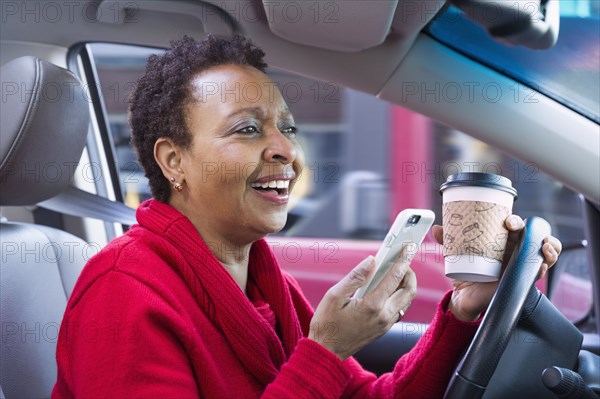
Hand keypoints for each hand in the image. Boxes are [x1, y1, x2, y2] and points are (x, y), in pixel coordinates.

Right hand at [309, 252, 416, 360]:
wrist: (327, 351)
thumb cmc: (327, 323)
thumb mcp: (334, 295)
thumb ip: (356, 277)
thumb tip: (372, 261)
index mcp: (373, 305)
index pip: (395, 277)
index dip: (403, 260)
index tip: (407, 248)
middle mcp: (384, 315)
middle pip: (409, 290)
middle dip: (409, 272)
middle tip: (401, 262)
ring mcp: (386, 324)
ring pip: (407, 301)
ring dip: (406, 285)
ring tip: (395, 272)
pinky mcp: (384, 329)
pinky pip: (399, 309)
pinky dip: (399, 296)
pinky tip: (388, 288)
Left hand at [432, 215, 561, 321]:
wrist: (465, 297)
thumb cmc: (465, 272)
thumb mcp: (456, 255)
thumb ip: (448, 241)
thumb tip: (438, 228)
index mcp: (501, 240)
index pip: (514, 225)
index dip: (515, 220)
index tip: (508, 221)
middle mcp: (515, 250)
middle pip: (534, 234)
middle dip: (534, 229)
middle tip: (519, 230)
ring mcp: (522, 264)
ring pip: (545, 250)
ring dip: (550, 245)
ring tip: (543, 245)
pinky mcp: (523, 279)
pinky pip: (540, 271)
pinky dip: (545, 266)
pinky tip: (542, 264)